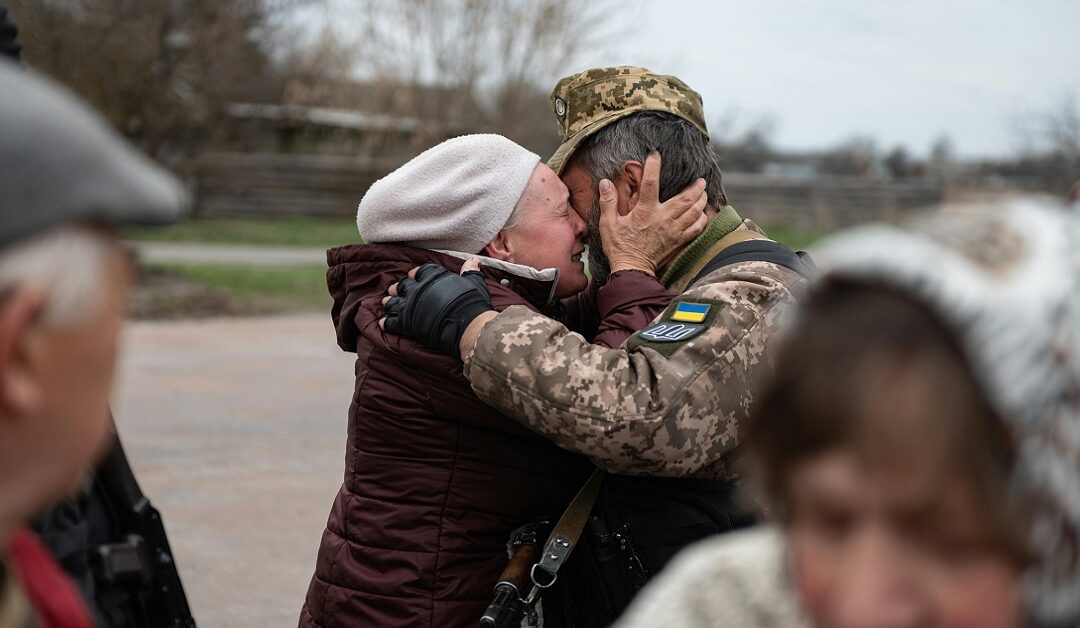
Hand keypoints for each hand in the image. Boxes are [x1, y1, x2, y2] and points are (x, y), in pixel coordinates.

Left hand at [379, 262, 494, 357]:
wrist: (467, 325)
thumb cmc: (472, 303)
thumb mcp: (473, 282)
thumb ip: (469, 270)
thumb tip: (474, 260)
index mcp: (432, 276)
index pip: (419, 271)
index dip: (415, 274)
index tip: (413, 276)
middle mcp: (417, 289)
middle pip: (402, 286)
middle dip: (399, 288)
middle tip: (396, 290)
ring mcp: (409, 306)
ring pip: (392, 302)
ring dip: (389, 302)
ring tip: (387, 303)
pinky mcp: (406, 323)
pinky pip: (391, 322)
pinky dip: (386, 323)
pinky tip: (383, 323)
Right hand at [600, 152, 708, 275]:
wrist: (632, 270)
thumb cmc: (619, 247)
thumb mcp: (608, 223)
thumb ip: (608, 202)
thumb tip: (605, 182)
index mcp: (645, 211)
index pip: (650, 183)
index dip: (653, 167)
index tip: (655, 155)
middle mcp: (663, 218)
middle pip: (685, 198)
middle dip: (695, 187)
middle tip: (701, 180)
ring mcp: (673, 230)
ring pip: (694, 212)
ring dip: (701, 201)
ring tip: (704, 193)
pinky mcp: (678, 241)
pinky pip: (696, 229)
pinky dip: (702, 220)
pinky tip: (703, 215)